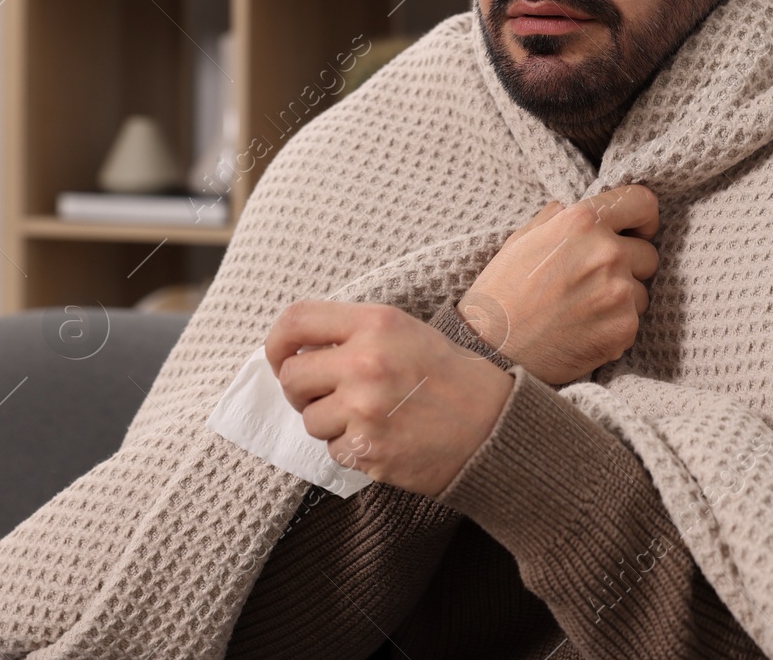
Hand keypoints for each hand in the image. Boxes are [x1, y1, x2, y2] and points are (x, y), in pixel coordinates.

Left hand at [265, 300, 514, 495]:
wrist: (495, 426)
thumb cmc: (453, 378)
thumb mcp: (408, 332)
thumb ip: (356, 333)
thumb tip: (301, 349)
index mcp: (376, 323)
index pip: (296, 320)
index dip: (277, 342)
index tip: (281, 358)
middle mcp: (365, 361)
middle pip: (291, 375)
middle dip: (301, 390)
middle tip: (327, 395)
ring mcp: (365, 408)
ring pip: (309, 419)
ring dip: (330, 423)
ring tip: (371, 417)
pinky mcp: (368, 448)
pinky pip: (332, 450)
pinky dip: (351, 448)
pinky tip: (384, 438)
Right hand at [456, 184, 659, 383]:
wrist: (491, 350)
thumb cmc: (502, 293)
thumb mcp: (523, 239)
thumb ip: (559, 217)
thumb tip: (581, 207)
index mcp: (582, 222)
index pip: (642, 203)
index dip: (643, 219)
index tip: (637, 232)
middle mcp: (606, 252)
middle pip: (648, 253)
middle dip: (628, 266)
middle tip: (593, 284)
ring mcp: (619, 291)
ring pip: (642, 291)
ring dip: (621, 300)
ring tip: (582, 311)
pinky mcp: (624, 327)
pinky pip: (633, 321)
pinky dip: (614, 328)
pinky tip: (584, 332)